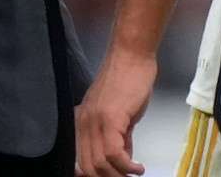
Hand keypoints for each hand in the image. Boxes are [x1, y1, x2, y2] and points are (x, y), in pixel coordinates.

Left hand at [76, 48, 153, 176]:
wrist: (132, 55)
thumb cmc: (128, 79)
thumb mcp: (119, 114)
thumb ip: (118, 137)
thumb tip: (123, 160)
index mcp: (82, 123)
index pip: (81, 161)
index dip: (96, 176)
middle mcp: (84, 123)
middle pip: (89, 166)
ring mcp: (95, 121)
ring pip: (101, 164)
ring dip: (120, 175)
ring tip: (134, 174)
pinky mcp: (111, 119)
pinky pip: (114, 153)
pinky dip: (127, 166)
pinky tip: (138, 168)